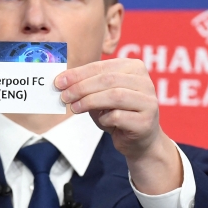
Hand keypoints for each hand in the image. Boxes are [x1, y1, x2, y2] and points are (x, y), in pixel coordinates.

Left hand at [56, 58, 181, 194]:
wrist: (140, 141)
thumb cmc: (119, 114)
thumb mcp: (101, 96)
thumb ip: (87, 86)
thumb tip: (62, 82)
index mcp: (134, 68)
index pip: (102, 66)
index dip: (79, 73)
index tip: (59, 81)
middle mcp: (145, 82)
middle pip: (108, 80)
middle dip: (81, 87)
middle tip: (64, 96)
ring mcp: (148, 101)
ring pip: (114, 96)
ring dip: (89, 102)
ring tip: (74, 108)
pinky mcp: (146, 121)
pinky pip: (119, 116)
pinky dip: (104, 118)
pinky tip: (101, 121)